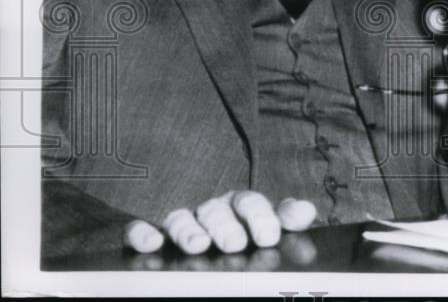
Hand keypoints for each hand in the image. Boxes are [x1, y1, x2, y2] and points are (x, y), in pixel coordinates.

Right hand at [124, 191, 315, 253]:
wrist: (205, 239)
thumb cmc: (242, 230)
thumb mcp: (266, 224)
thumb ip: (285, 217)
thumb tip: (306, 211)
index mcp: (238, 205)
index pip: (250, 203)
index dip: (260, 217)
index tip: (268, 236)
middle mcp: (209, 210)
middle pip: (216, 210)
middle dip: (225, 226)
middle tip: (234, 244)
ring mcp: (180, 219)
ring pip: (181, 218)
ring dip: (188, 230)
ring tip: (197, 245)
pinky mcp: (149, 231)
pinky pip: (140, 228)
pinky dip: (143, 233)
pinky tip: (152, 243)